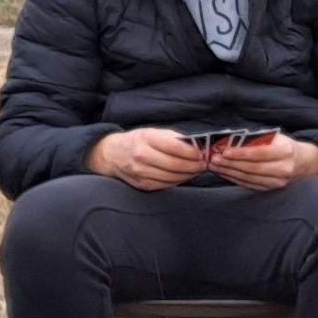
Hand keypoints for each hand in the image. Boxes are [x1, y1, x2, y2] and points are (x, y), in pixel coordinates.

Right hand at [88, 126, 209, 188]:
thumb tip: (196, 146)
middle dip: (194, 166)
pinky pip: (166, 185)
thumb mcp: (152, 132)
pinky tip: (185, 176)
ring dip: (189, 175)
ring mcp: (141, 172)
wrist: (113, 155)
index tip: (203, 153)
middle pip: (175, 164)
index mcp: (146, 139)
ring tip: (197, 170)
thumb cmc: (137, 141)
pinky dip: (179, 181)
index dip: (192, 152)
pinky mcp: (143, 185)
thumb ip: (173, 138)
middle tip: (204, 164)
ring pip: (172, 177)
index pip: (175, 147)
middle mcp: (142, 156)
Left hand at [207, 130, 317, 191]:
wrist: (302, 162)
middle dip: (231, 164)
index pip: (260, 154)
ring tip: (215, 166)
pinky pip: (250, 185)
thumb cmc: (283, 145)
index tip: (225, 151)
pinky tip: (224, 173)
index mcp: (285, 152)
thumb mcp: (275, 137)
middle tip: (214, 159)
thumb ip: (256, 138)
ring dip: (229, 172)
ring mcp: (278, 182)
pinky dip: (235, 179)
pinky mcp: (271, 189)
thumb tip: (231, 139)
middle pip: (252, 168)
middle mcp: (283, 169)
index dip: (241, 153)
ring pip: (249, 178)